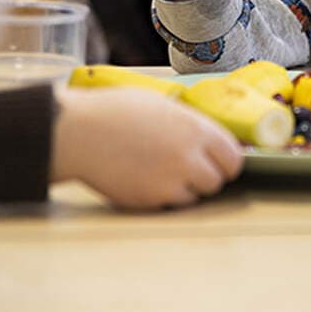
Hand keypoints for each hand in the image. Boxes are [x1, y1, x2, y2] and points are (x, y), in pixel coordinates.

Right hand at [51, 87, 242, 209]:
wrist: (76, 132)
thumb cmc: (115, 111)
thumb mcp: (163, 105)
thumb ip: (191, 124)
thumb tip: (210, 138)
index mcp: (196, 130)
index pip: (234, 158)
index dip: (227, 161)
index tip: (219, 161)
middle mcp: (188, 158)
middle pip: (217, 181)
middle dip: (207, 175)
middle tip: (190, 168)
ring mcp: (168, 183)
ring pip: (194, 197)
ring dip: (185, 188)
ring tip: (163, 171)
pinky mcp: (148, 201)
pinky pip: (168, 206)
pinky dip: (163, 198)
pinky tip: (147, 180)